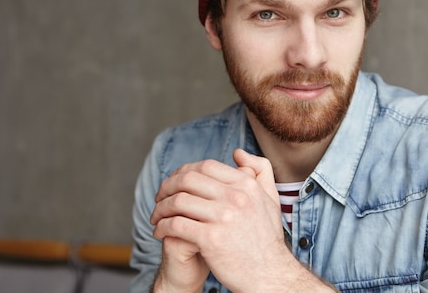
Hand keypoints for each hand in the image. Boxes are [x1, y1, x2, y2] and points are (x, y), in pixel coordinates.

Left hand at [150, 149, 290, 292]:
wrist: (269, 274)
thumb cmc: (266, 239)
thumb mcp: (271, 199)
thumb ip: (260, 172)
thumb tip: (238, 154)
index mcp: (247, 185)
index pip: (206, 166)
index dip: (185, 171)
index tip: (175, 182)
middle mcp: (236, 197)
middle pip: (188, 180)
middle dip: (167, 187)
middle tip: (159, 198)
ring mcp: (223, 217)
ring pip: (178, 201)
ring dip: (160, 208)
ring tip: (156, 217)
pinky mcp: (211, 239)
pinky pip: (175, 224)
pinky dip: (162, 226)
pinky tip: (160, 232)